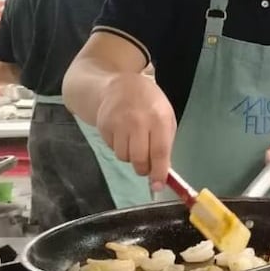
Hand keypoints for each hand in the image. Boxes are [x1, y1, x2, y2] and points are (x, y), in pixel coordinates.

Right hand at [94, 73, 176, 189]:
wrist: (118, 85)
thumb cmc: (149, 103)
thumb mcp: (165, 117)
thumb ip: (165, 144)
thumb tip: (162, 172)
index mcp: (159, 118)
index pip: (159, 151)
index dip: (159, 172)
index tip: (158, 185)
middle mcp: (138, 121)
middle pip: (139, 159)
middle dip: (144, 169)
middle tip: (146, 166)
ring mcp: (118, 123)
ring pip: (124, 157)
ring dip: (131, 157)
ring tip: (134, 141)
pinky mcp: (104, 126)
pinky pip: (113, 150)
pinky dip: (119, 148)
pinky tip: (123, 134)